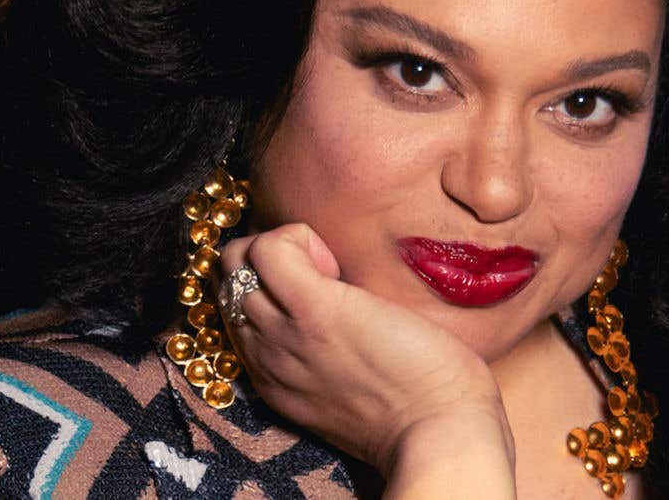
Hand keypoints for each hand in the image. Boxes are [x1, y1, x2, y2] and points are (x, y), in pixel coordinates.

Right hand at [215, 224, 514, 485]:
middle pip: (228, 282)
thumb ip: (326, 359)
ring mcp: (284, 332)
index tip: (319, 292)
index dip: (269, 286)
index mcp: (273, 379)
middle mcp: (265, 357)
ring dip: (282, 249)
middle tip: (326, 277)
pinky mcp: (314, 308)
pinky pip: (268, 248)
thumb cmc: (417, 406)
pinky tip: (333, 263)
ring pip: (236, 262)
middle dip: (269, 263)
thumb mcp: (348, 390)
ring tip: (331, 271)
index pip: (236, 311)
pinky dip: (295, 238)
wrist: (439, 430)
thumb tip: (340, 308)